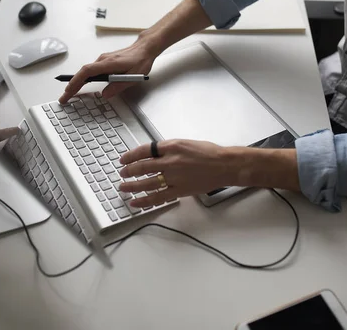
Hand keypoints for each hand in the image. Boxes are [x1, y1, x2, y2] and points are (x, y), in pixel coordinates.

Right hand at [59, 39, 158, 103]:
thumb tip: (105, 94)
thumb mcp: (133, 77)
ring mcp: (103, 60)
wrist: (145, 48)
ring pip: (86, 71)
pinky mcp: (105, 62)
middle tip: (64, 98)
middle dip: (71, 86)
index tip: (69, 91)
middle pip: (82, 73)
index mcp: (109, 63)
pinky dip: (83, 78)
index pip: (87, 72)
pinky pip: (90, 70)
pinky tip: (81, 85)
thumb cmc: (141, 60)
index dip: (76, 81)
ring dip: (77, 82)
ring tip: (69, 94)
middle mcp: (103, 60)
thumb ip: (118, 86)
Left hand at [118, 139, 237, 207]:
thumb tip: (153, 154)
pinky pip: (158, 197)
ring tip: (123, 187)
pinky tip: (135, 202)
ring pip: (146, 183)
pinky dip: (144, 200)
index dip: (131, 155)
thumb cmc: (209, 153)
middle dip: (129, 171)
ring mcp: (174, 177)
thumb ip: (169, 149)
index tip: (123, 159)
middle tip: (122, 173)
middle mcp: (171, 161)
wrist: (224, 165)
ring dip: (132, 185)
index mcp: (172, 146)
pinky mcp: (179, 190)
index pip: (145, 150)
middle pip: (142, 166)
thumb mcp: (186, 143)